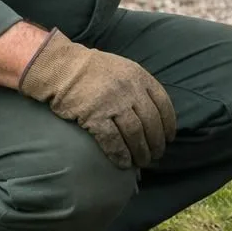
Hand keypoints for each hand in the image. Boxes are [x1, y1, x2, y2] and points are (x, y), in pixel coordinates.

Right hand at [18, 30, 176, 169]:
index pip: (163, 104)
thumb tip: (151, 111)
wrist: (62, 67)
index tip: (169, 137)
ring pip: (135, 134)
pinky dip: (120, 154)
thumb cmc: (92, 69)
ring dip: (140, 152)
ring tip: (142, 162)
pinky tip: (123, 163)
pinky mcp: (95, 117)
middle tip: (156, 155)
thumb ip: (138, 86)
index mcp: (140, 76)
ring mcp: (113, 103)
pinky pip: (113, 140)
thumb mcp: (123, 69)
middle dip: (156, 143)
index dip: (168, 124)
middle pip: (151, 123)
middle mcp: (130, 90)